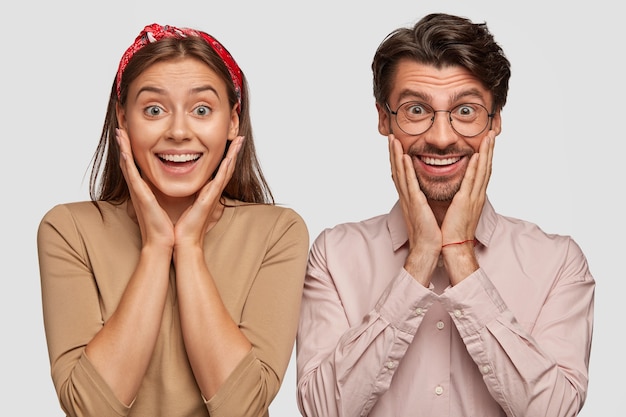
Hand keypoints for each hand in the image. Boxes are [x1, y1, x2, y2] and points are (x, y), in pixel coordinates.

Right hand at [116, 128, 174, 248]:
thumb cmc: (166, 225)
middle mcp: (139, 187)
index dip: (133, 146)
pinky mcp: (141, 196)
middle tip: (120, 124)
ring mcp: (138, 191)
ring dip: (123, 146)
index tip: (130, 131)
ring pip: (127, 164)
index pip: (137, 162)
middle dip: (124, 142)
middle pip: (128, 159)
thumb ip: (168, 190)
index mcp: (146, 187)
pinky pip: (132, 176)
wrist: (163, 242)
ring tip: (119, 130)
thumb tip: (179, 179)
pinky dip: (127, 162)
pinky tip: (124, 150)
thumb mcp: (167, 202)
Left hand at [173, 136, 243, 248]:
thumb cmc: (183, 226)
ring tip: (238, 141)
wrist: (183, 242)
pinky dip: (225, 169)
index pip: (219, 170)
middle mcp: (212, 192)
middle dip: (233, 151)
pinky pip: (218, 182)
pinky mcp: (208, 201)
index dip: (225, 156)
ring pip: (226, 171)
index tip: (229, 142)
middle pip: (227, 168)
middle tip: (240, 136)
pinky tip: (229, 159)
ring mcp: (212, 196)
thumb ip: (187, 193)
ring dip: (233, 155)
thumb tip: (181, 183)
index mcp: (207, 192)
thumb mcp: (185, 204)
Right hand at [388, 134, 440, 283]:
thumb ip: (422, 201)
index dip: (397, 159)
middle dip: (393, 153)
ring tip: (393, 141)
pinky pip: (410, 183)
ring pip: (400, 173)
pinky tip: (404, 158)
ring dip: (396, 156)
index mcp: (410, 198)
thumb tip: (423, 194)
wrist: (428, 250)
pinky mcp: (415, 204)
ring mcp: (409, 199)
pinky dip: (406, 170)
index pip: (401, 174)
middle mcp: (406, 197)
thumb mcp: (424, 213)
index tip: (396, 145)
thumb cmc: (429, 234)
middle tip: (390, 137)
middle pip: (397, 170)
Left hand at [441, 131, 494, 244]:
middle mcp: (477, 196)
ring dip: (486, 153)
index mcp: (474, 197)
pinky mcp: (465, 202)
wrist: (453, 247)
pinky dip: (476, 168)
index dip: (486, 157)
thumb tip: (456, 192)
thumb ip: (458, 199)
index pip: (482, 173)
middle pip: (486, 168)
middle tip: (492, 134)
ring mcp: (473, 198)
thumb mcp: (457, 211)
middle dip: (490, 150)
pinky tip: (478, 155)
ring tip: (489, 137)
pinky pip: (472, 181)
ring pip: (483, 171)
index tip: (487, 143)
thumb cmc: (451, 231)